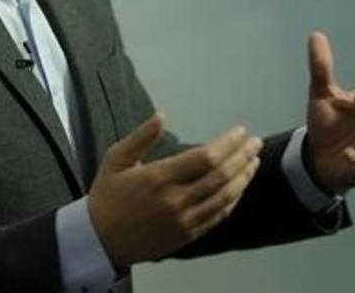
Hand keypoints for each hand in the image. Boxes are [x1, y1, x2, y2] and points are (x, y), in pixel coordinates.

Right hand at [87, 112, 262, 267]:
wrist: (100, 239)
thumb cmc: (108, 196)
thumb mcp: (116, 159)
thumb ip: (142, 137)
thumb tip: (162, 114)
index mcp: (158, 178)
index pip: (205, 157)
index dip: (228, 143)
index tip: (241, 131)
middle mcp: (174, 200)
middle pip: (220, 176)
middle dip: (242, 156)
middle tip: (255, 142)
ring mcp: (183, 220)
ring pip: (224, 197)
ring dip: (243, 177)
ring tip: (254, 161)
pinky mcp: (187, 235)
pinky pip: (217, 216)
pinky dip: (233, 200)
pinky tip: (240, 187)